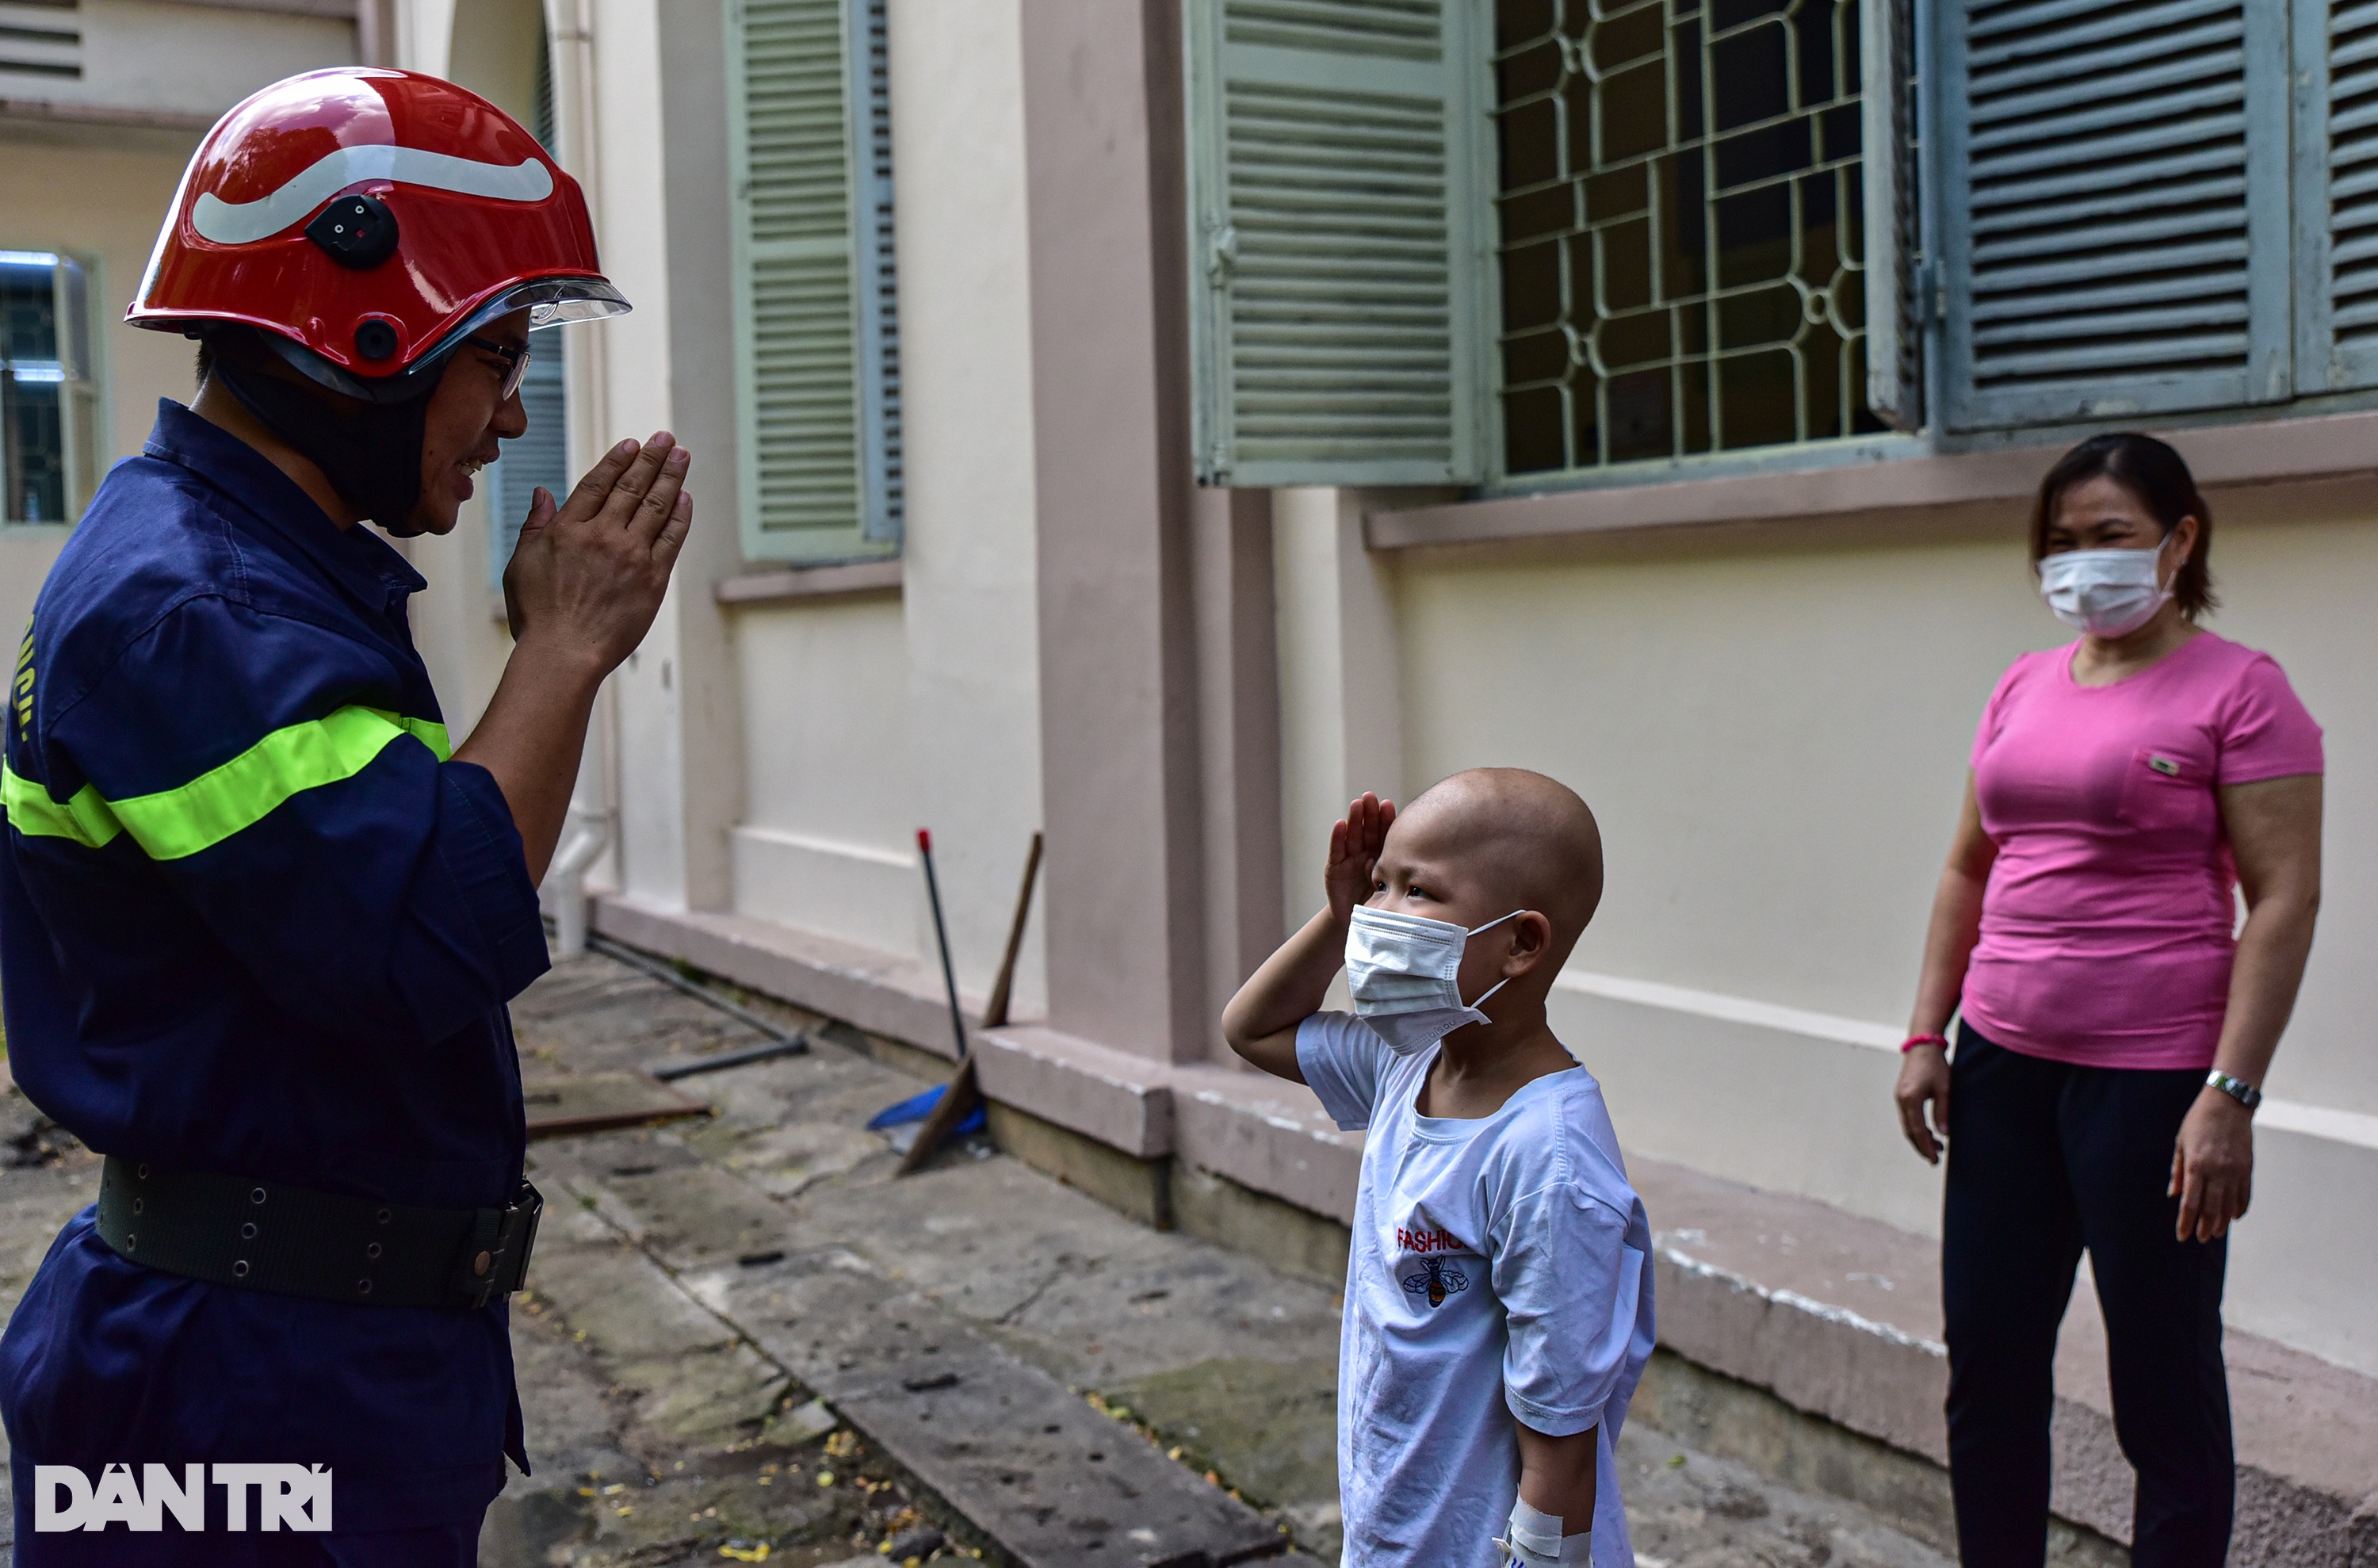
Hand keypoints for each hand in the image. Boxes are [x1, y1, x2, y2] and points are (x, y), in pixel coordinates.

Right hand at [502, 432, 693, 669]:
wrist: (564, 654)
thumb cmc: (537, 616)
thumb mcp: (521, 565)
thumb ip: (535, 526)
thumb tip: (543, 493)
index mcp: (568, 529)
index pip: (598, 484)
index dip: (618, 461)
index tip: (633, 444)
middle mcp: (602, 536)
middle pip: (632, 487)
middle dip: (651, 459)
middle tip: (666, 439)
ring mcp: (630, 555)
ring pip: (656, 505)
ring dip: (672, 477)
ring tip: (682, 456)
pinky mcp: (653, 578)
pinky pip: (671, 538)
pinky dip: (680, 515)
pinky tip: (686, 497)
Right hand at [1325, 793, 1394, 924]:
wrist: (1357, 924)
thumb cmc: (1379, 905)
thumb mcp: (1393, 887)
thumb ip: (1399, 873)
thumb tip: (1421, 859)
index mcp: (1381, 855)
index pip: (1383, 834)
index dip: (1385, 819)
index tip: (1388, 804)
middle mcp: (1365, 853)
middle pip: (1367, 830)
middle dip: (1369, 813)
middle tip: (1371, 797)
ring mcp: (1349, 860)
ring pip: (1352, 836)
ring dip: (1354, 819)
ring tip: (1357, 804)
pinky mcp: (1334, 869)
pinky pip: (1337, 851)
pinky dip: (1338, 837)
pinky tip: (1339, 824)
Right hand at [1893, 1043, 1950, 1163]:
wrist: (1923, 1045)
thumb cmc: (1936, 1065)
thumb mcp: (1944, 1089)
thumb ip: (1942, 1112)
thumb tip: (1944, 1134)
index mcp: (1911, 1099)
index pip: (1918, 1130)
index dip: (1926, 1146)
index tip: (1934, 1159)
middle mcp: (1901, 1100)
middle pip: (1910, 1131)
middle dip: (1921, 1146)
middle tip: (1934, 1159)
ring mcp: (1899, 1097)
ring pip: (1908, 1125)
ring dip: (1920, 1138)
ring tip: (1937, 1147)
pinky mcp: (1902, 1095)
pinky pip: (1908, 1117)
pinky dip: (1917, 1127)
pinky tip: (1930, 1131)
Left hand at [2171, 1087, 2253, 1240]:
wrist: (2227, 1104)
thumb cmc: (2198, 1122)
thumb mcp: (2181, 1143)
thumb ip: (2177, 1170)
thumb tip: (2173, 1194)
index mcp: (2196, 1165)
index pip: (2190, 1203)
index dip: (2186, 1222)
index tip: (2182, 1236)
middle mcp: (2216, 1171)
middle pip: (2211, 1209)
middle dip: (2204, 1226)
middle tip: (2200, 1238)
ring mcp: (2234, 1171)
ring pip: (2229, 1205)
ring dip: (2222, 1222)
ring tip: (2215, 1233)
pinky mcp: (2248, 1168)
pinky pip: (2245, 1194)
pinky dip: (2240, 1208)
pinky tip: (2234, 1217)